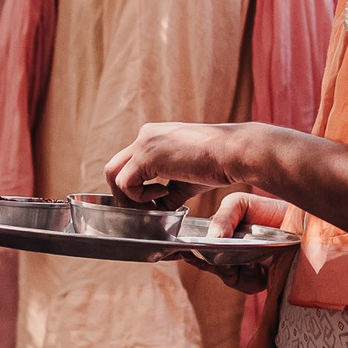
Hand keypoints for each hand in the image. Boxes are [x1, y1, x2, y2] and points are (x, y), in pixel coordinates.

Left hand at [106, 123, 261, 203]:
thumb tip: (158, 211)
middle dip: (123, 194)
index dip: (135, 188)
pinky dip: (140, 197)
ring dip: (128, 198)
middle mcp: (145, 135)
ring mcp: (144, 143)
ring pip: (113, 175)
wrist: (234, 152)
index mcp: (154, 137)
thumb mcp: (186, 180)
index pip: (129, 163)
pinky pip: (126, 183)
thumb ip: (168, 193)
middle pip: (114, 168)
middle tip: (144, 209)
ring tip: (154, 206)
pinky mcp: (146, 155)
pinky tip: (164, 194)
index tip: (154, 203)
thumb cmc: (218, 164)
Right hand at [185, 193, 290, 292]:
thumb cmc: (268, 210)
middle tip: (216, 252)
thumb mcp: (241, 204)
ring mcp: (245, 270)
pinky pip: (247, 285)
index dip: (191, 254)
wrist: (301, 218)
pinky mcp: (262, 280)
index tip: (184, 252)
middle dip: (212, 261)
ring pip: (228, 277)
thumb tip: (212, 237)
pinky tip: (257, 266)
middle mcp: (231, 256)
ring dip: (232, 267)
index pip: (200, 250)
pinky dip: (248, 275)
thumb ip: (223, 216)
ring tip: (244, 257)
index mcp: (221, 238)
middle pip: (212, 266)